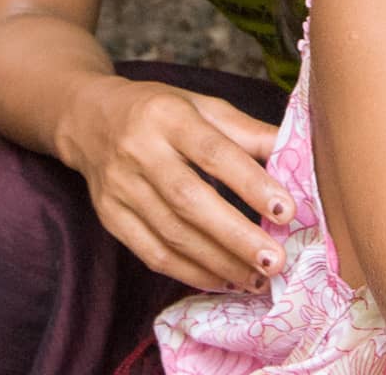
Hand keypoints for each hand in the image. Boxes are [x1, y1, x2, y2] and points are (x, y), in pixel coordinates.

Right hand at [58, 76, 294, 291]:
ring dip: (218, 262)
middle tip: (276, 260)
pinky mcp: (109, 218)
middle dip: (236, 236)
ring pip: (171, 234)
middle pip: (190, 201)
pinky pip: (151, 253)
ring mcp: (120, 189)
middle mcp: (140, 153)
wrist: (90, 119)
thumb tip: (295, 153)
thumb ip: (248, 131)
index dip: (251, 183)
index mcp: (169, 117)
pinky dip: (189, 271)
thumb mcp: (205, 106)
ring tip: (257, 277)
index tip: (287, 210)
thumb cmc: (162, 111)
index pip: (214, 153)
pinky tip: (222, 279)